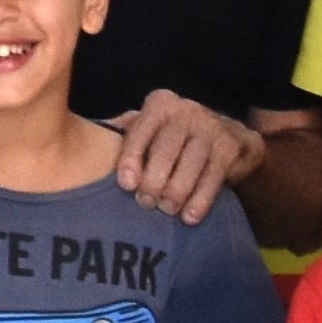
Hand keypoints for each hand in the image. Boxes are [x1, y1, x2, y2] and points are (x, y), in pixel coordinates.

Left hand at [111, 91, 261, 224]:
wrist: (230, 138)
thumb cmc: (176, 138)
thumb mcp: (151, 128)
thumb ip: (124, 134)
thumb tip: (90, 141)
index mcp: (159, 105)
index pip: (140, 131)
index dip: (131, 159)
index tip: (126, 185)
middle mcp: (185, 111)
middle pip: (165, 150)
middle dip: (153, 182)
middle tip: (146, 203)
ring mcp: (210, 127)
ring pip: (189, 167)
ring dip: (175, 194)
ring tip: (166, 210)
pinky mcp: (230, 147)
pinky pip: (212, 178)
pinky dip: (199, 201)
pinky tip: (189, 217)